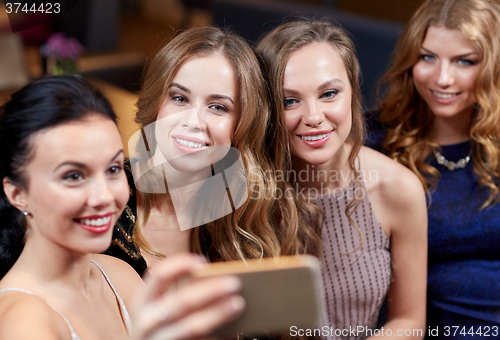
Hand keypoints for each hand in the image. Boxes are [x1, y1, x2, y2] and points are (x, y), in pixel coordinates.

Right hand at [130, 254, 244, 339]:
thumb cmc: (160, 326)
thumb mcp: (160, 309)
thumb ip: (180, 295)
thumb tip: (217, 280)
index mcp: (142, 301)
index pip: (158, 276)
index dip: (180, 265)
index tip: (203, 261)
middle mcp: (145, 321)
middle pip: (181, 301)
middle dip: (209, 290)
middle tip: (235, 283)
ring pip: (191, 326)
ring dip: (217, 313)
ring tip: (239, 303)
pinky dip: (216, 336)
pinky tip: (232, 330)